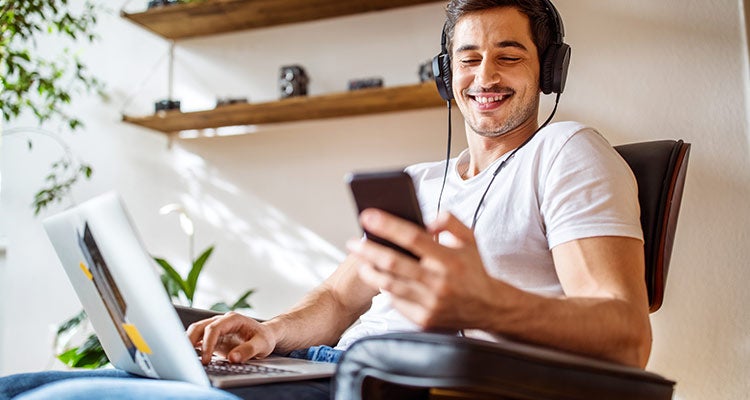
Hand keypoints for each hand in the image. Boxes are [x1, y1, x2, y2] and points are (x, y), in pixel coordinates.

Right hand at [187, 312, 275, 364]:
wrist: (265, 336)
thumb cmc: (264, 338)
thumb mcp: (262, 344)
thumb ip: (248, 350)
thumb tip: (233, 358)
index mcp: (233, 319)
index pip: (214, 328)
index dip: (208, 344)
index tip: (206, 359)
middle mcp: (222, 321)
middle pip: (199, 327)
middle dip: (190, 341)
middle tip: (188, 358)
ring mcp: (216, 329)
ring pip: (196, 332)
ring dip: (189, 343)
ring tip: (186, 358)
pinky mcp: (214, 338)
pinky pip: (199, 340)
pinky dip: (192, 347)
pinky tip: (190, 357)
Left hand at [348, 209, 501, 329]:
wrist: (489, 308)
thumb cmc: (474, 270)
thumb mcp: (470, 239)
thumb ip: (450, 222)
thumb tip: (426, 219)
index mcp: (450, 259)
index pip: (412, 237)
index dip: (387, 225)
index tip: (368, 215)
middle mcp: (439, 282)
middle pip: (394, 262)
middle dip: (368, 250)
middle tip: (353, 242)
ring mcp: (431, 303)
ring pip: (390, 284)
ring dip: (370, 270)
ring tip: (361, 261)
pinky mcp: (424, 319)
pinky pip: (397, 301)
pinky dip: (387, 289)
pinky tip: (381, 279)